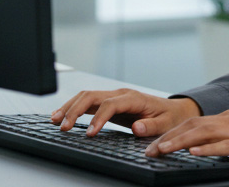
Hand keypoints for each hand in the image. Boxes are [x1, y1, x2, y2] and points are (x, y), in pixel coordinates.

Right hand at [50, 88, 200, 136]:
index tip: (89, 134)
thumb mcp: (165, 124)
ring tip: (54, 120)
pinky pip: (88, 102)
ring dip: (69, 107)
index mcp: (134, 98)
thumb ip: (151, 126)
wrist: (174, 110)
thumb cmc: (169, 118)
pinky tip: (61, 115)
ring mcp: (114, 96)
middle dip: (75, 110)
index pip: (110, 104)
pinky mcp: (109, 102)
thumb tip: (136, 127)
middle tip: (62, 127)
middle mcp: (120, 94)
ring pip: (86, 96)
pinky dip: (73, 107)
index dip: (98, 118)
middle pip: (92, 96)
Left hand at [148, 110, 228, 171]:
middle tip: (149, 150)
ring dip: (179, 142)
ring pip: (203, 133)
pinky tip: (193, 152)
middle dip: (168, 137)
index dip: (171, 133)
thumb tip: (202, 150)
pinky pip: (225, 145)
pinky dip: (207, 148)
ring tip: (162, 150)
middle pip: (193, 126)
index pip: (193, 124)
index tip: (154, 145)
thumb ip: (225, 143)